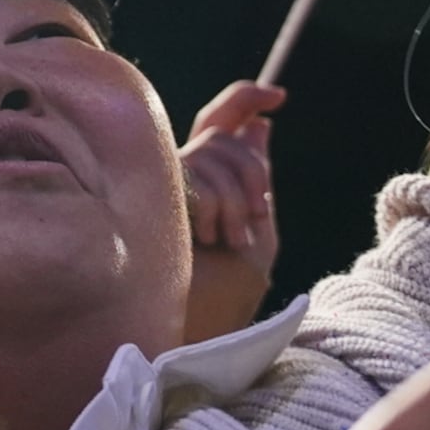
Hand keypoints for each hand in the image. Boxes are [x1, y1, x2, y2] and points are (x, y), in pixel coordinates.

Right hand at [179, 81, 283, 345]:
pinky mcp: (150, 195)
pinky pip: (199, 173)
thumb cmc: (228, 294)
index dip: (246, 100)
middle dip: (252, 169)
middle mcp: (175, 176)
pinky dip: (218, 205)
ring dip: (236, 196)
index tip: (279, 98)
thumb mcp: (258, 231)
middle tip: (257, 213)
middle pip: (222, 133)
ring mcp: (158, 184)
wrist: (198, 331)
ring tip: (228, 238)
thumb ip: (255, 179)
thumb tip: (259, 125)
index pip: (218, 121)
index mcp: (201, 181)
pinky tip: (207, 237)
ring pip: (214, 151)